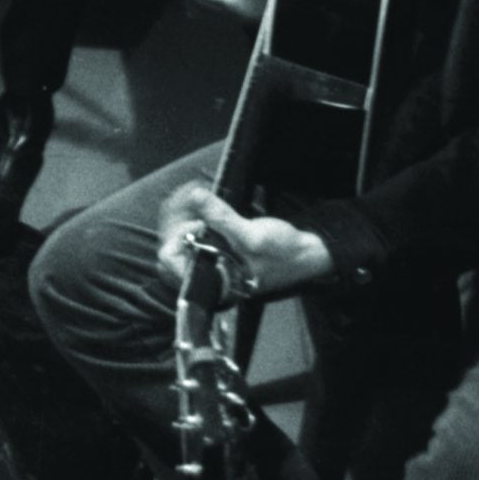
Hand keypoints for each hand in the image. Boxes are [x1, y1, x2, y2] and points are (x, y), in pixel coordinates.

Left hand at [156, 182, 332, 297]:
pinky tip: (205, 208)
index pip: (171, 266)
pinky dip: (197, 222)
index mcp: (214, 284)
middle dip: (180, 227)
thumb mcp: (251, 235)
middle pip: (173, 253)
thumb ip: (221, 217)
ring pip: (184, 244)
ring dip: (188, 222)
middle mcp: (209, 278)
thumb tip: (195, 195)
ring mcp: (214, 265)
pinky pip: (197, 239)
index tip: (192, 224)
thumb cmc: (283, 253)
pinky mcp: (221, 253)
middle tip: (195, 209)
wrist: (307, 253)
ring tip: (200, 205)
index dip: (175, 241)